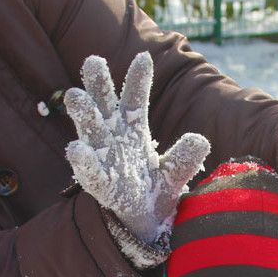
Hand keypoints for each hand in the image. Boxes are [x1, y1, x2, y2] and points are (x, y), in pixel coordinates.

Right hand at [64, 53, 209, 244]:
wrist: (142, 219)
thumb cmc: (154, 189)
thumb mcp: (174, 173)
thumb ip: (184, 158)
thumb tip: (201, 140)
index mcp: (133, 129)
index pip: (134, 99)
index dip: (138, 80)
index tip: (144, 57)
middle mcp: (114, 137)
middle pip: (105, 105)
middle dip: (99, 85)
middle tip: (93, 61)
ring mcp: (103, 158)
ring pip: (91, 131)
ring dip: (83, 114)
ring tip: (76, 96)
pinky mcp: (100, 182)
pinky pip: (90, 171)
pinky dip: (84, 160)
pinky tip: (77, 149)